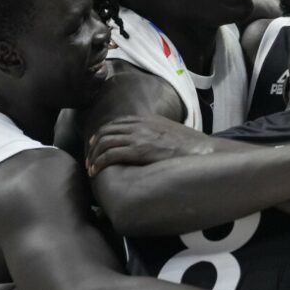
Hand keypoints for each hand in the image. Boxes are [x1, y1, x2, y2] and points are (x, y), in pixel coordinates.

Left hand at [86, 116, 213, 174]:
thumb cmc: (189, 145)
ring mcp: (137, 137)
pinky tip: (96, 171)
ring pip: (105, 142)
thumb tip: (151, 141)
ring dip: (94, 156)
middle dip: (94, 145)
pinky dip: (99, 163)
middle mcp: (139, 124)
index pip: (116, 123)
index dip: (103, 134)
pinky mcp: (138, 151)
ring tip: (91, 168)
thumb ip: (156, 131)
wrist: (199, 150)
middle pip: (106, 131)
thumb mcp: (169, 130)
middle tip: (90, 158)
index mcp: (146, 118)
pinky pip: (110, 155)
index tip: (97, 144)